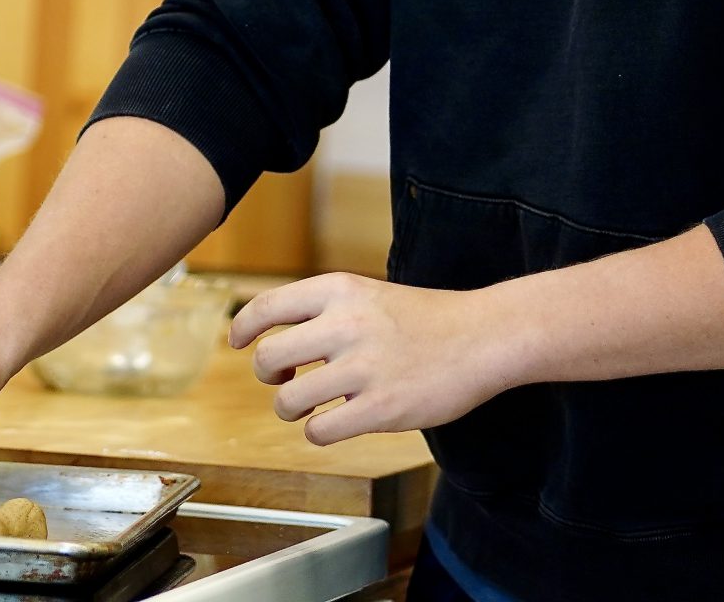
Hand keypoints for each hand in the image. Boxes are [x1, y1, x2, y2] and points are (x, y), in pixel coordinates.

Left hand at [231, 273, 511, 445]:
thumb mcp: (368, 294)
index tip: (238, 343)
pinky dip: (320, 433)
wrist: (485, 337)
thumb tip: (270, 340)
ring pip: (287, 401)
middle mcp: (345, 324)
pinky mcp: (381, 407)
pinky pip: (319, 431)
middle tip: (285, 381)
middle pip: (266, 358)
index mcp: (339, 290)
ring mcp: (363, 367)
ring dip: (291, 410)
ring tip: (312, 406)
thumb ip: (323, 311)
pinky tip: (338, 422)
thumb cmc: (426, 319)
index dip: (242, 329)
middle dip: (267, 376)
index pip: (265, 308)